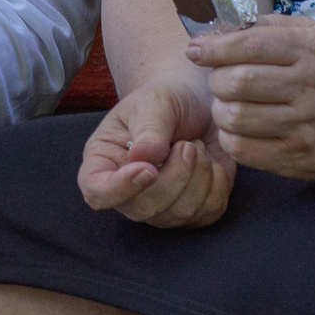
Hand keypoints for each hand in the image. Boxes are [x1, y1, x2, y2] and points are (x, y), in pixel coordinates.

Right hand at [76, 79, 234, 226]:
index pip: (97, 192)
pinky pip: (208, 212)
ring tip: (195, 147)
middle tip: (187, 144)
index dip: (120, 188)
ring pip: (180, 213)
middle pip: (144, 208)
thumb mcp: (155, 102)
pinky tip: (210, 162)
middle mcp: (128, 192)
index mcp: (104, 162)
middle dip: (175, 176)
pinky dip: (217, 183)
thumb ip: (149, 129)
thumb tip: (144, 158)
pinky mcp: (193, 212)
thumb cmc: (166, 100)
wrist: (198, 104)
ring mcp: (160, 207)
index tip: (148, 169)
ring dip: (199, 175)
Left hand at [185, 14, 314, 179]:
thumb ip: (269, 27)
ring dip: (220, 110)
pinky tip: (237, 127)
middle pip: (239, 82)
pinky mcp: (298, 157)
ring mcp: (304, 126)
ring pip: (237, 117)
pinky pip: (244, 149)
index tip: (195, 50)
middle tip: (219, 79)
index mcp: (311, 52)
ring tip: (227, 104)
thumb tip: (221, 27)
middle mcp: (309, 89)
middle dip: (217, 79)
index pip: (252, 45)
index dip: (216, 47)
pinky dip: (230, 136)